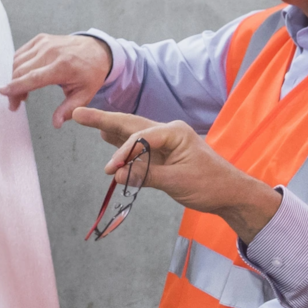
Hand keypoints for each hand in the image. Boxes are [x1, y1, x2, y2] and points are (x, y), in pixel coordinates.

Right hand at [2, 33, 114, 124]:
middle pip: (21, 70)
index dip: (16, 86)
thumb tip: (56, 124)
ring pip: (18, 61)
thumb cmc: (91, 73)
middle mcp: (51, 52)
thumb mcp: (85, 94)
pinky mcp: (40, 39)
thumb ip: (69, 110)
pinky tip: (23, 77)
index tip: (3, 93)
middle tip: (15, 104)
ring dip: (14, 78)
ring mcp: (44, 43)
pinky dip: (18, 66)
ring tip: (22, 93)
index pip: (33, 77)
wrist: (97, 50)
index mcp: (62, 66)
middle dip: (13, 89)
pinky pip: (21, 53)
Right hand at [67, 108, 282, 244]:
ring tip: (86, 119)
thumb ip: (145, 175)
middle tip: (78, 113)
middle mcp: (169, 131)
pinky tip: (107, 136)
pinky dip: (121, 142)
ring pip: (132, 132)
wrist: (230, 194)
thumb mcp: (176, 181)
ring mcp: (166, 141)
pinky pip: (139, 145)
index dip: (122, 153)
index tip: (109, 170)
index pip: (139, 137)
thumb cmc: (209, 185)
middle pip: (130, 124)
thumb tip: (116, 173)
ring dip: (110, 128)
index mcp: (174, 131)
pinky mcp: (165, 153)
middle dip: (103, 120)